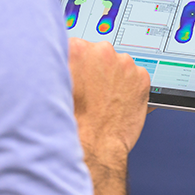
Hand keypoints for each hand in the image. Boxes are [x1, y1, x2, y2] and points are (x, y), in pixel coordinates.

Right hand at [69, 38, 150, 194]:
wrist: (92, 148)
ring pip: (118, 64)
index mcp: (76, 49)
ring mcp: (124, 63)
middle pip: (100, 53)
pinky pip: (135, 76)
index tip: (79, 75)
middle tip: (90, 92)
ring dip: (113, 77)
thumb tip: (61, 60)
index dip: (78, 64)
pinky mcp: (141, 77)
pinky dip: (129, 87)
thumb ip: (61, 67)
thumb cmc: (71, 122)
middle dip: (96, 69)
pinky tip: (117, 102)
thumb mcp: (53, 87)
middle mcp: (102, 51)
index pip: (79, 46)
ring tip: (104, 100)